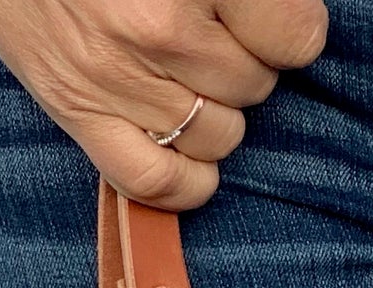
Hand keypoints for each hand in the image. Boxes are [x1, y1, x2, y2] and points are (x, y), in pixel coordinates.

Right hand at [0, 0, 327, 208]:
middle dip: (244, 64)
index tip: (264, 19)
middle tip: (208, 34)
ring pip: (219, 136)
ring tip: (185, 76)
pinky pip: (158, 183)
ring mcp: (118, 77)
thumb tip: (285, 28)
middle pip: (255, 85)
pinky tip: (190, 156)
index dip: (287, 30)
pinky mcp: (77, 111)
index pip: (295, 36)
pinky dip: (188, 181)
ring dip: (215, 113)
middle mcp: (159, 27)